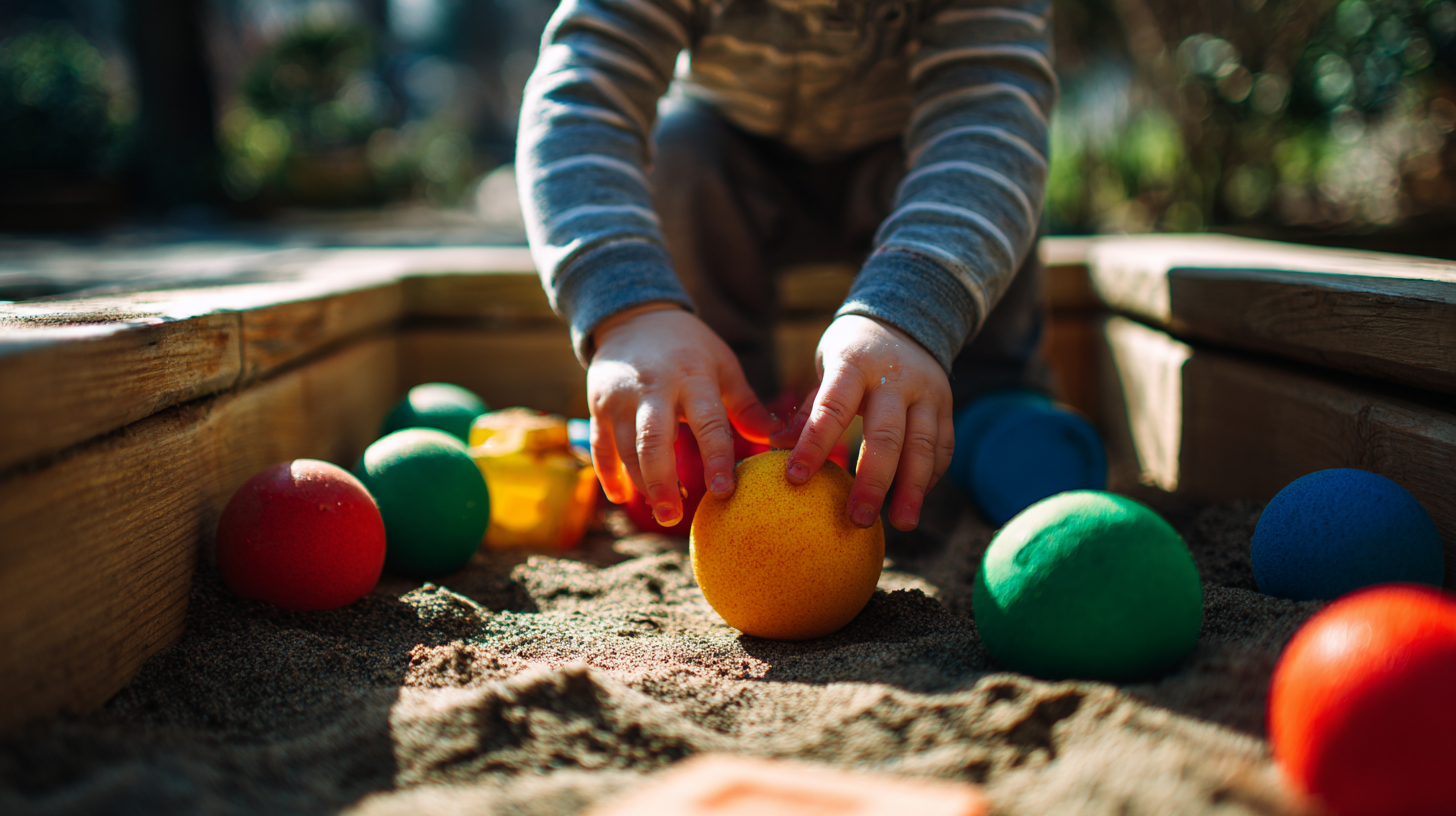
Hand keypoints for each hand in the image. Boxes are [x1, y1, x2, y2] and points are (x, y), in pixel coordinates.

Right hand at [588, 304, 781, 524]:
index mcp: (692, 378)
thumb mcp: (722, 365)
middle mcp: (652, 389)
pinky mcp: (598, 406)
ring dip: (642, 484)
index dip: (716, 460)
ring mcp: (620, 398)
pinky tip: (621, 497)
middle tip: (673, 518)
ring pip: (626, 449)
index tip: (724, 493)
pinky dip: (608, 474)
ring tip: (662, 510)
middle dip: (662, 483)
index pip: (707, 424)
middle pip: (653, 442)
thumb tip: (775, 439)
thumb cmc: (689, 346)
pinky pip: (600, 446)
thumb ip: (744, 405)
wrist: (635, 317)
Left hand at [771, 315, 953, 530]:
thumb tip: (775, 446)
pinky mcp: (946, 405)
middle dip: (872, 481)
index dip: (813, 445)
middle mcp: (896, 378)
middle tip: (858, 519)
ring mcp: (927, 392)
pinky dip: (930, 476)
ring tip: (902, 524)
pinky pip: (943, 446)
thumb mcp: (828, 366)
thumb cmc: (853, 353)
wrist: (904, 320)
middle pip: (886, 436)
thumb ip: (810, 407)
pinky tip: (915, 500)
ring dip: (913, 488)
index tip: (795, 479)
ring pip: (923, 445)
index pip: (832, 409)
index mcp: (856, 364)